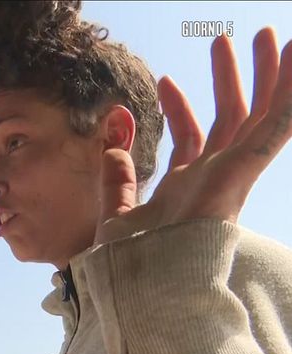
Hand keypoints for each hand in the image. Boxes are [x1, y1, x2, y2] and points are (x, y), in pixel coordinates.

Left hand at [95, 28, 291, 245]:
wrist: (143, 285)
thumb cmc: (131, 264)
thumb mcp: (115, 212)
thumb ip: (115, 179)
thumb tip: (112, 143)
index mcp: (186, 188)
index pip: (191, 139)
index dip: (180, 108)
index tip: (163, 81)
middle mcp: (213, 179)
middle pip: (231, 119)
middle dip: (231, 80)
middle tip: (227, 40)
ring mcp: (231, 175)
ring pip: (257, 116)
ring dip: (264, 75)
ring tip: (265, 35)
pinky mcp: (243, 173)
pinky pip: (274, 127)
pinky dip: (288, 96)